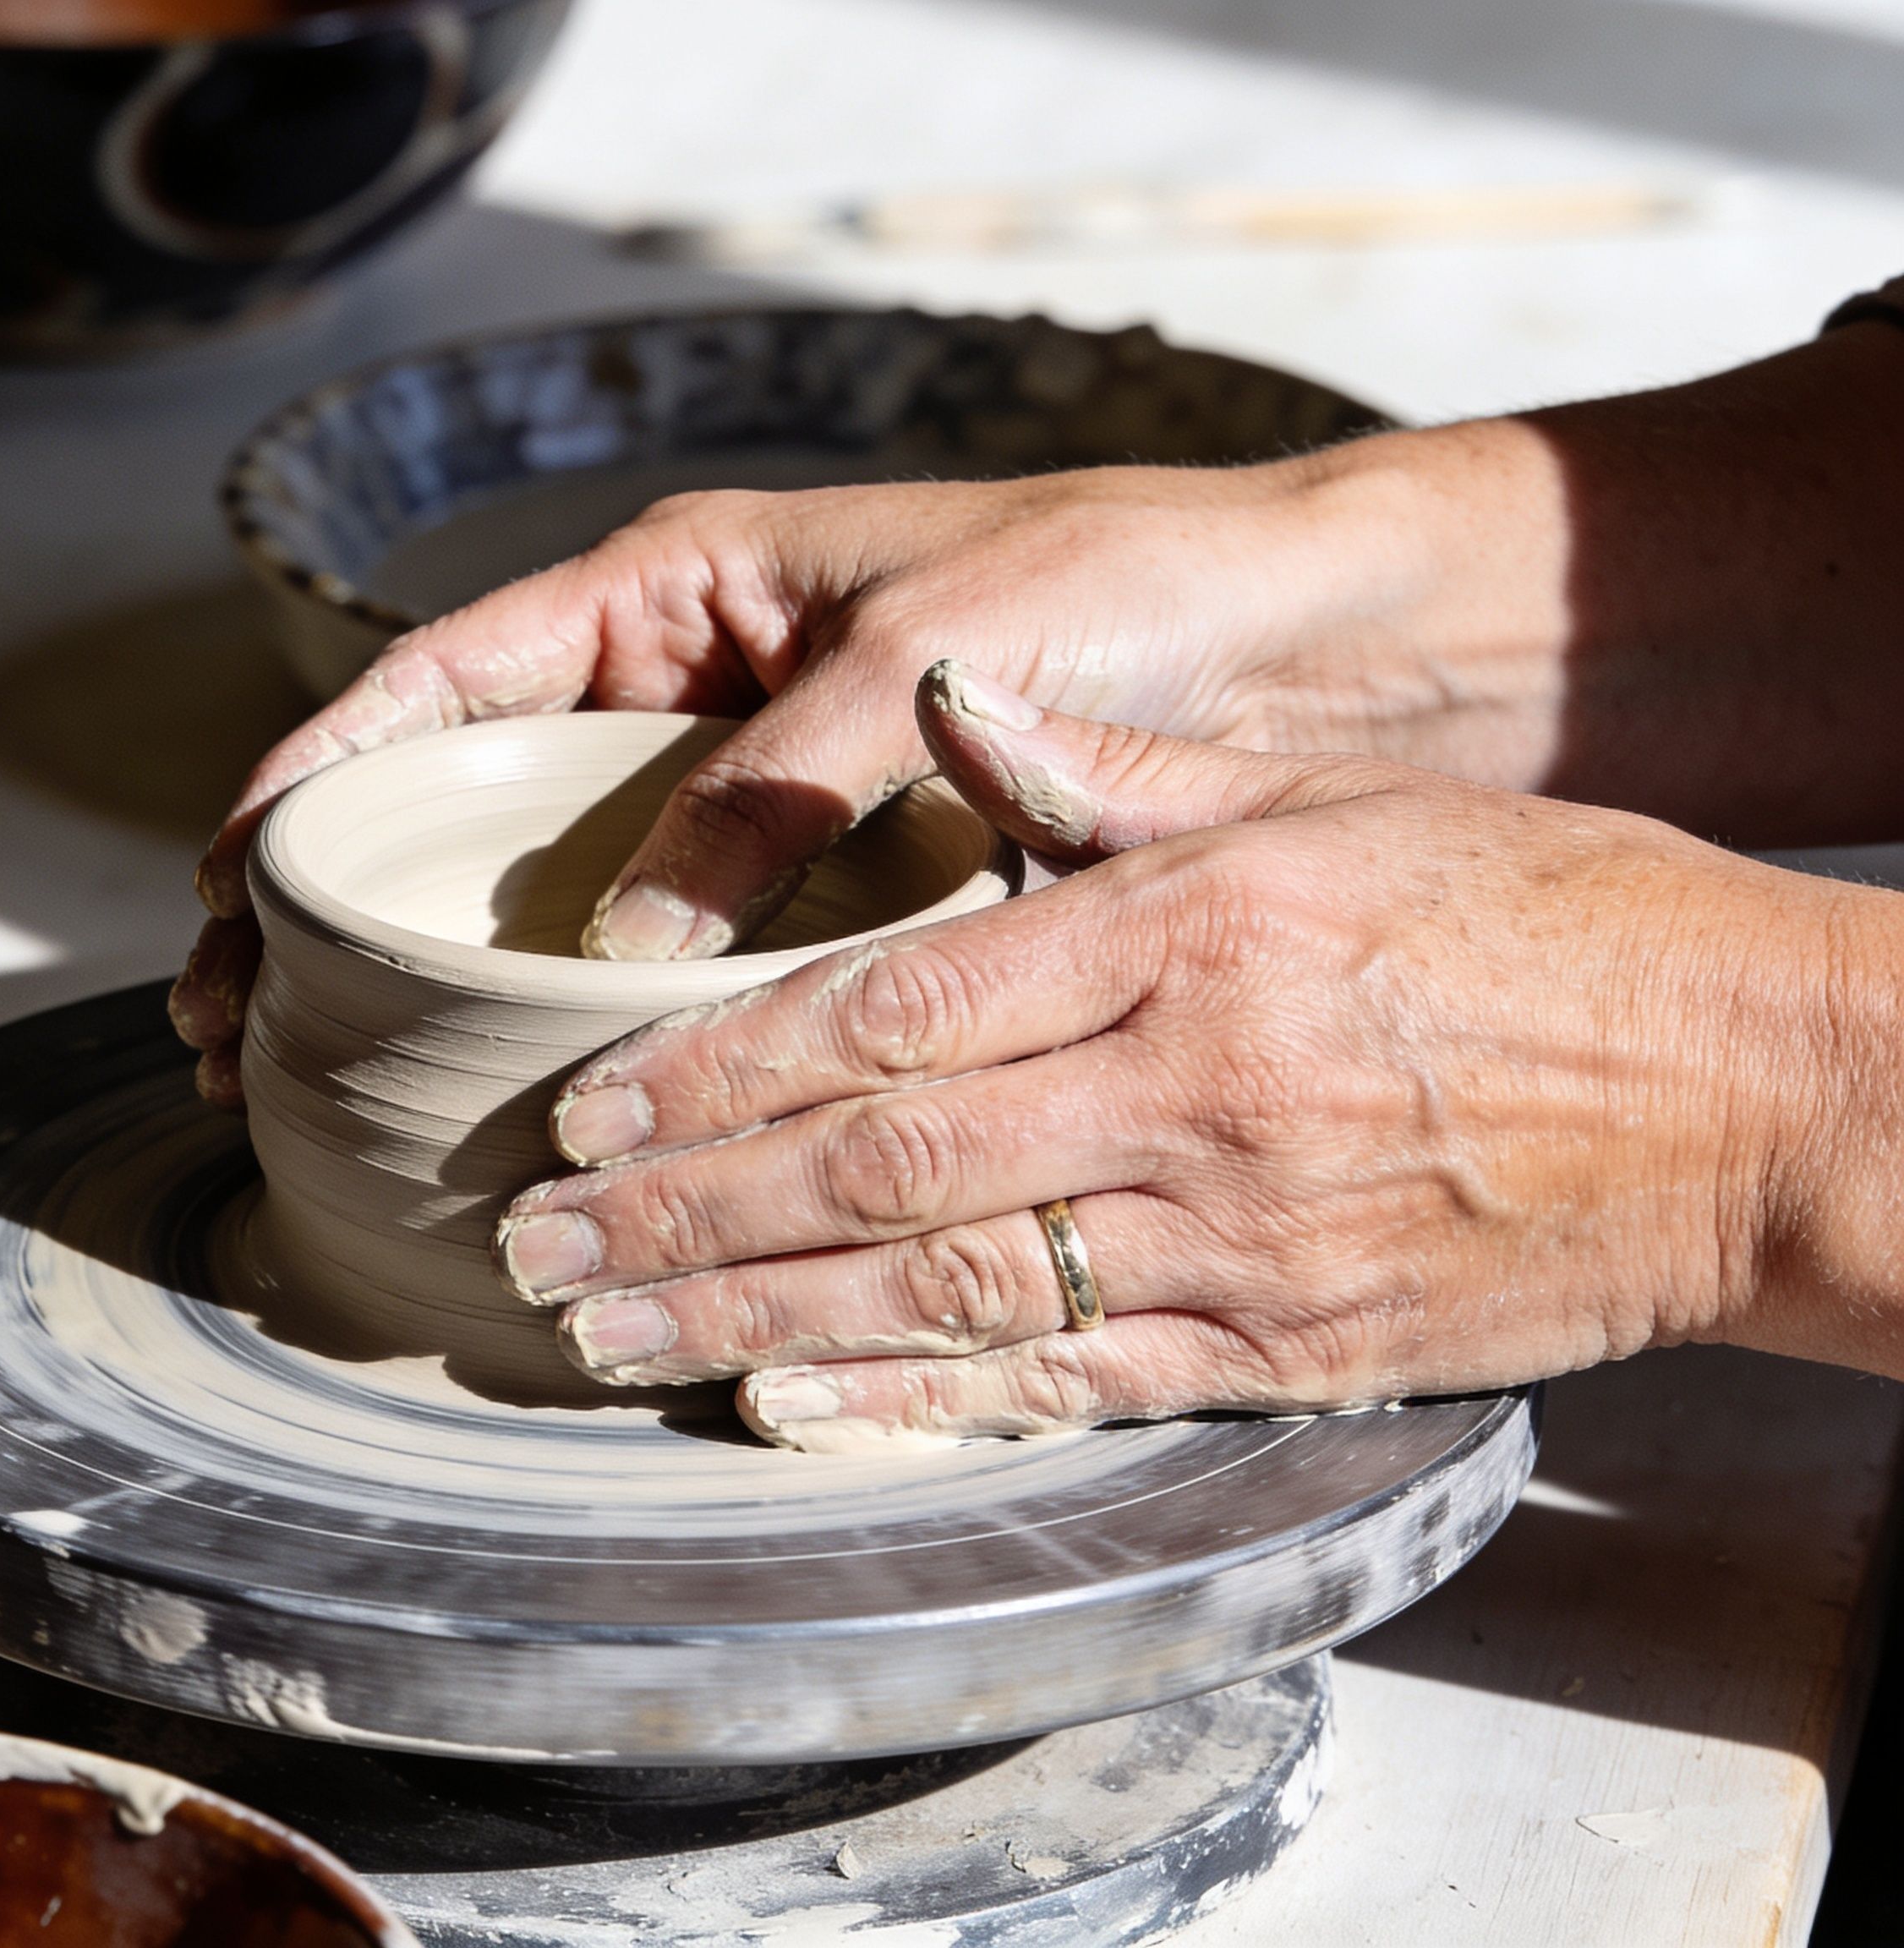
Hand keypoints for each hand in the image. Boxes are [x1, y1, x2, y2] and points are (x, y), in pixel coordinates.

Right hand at [172, 436, 1575, 1102]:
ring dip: (427, 982)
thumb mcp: (929, 659)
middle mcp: (685, 691)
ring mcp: (740, 796)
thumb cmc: (1130, 587)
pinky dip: (584, 1029)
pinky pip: (663, 962)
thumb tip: (625, 950)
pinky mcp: (813, 889)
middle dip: (327, 904)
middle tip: (222, 1021)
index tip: (223, 878)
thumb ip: (771, 788)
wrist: (1321, 639)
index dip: (315, 776)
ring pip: (536, 894)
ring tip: (319, 1085)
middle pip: (452, 802)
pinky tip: (528, 1110)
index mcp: (678, 587)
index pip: (442, 678)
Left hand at [495, 662, 1880, 1450]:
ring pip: (941, 1291)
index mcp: (1190, 932)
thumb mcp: (1337, 802)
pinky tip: (789, 1409)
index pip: (893, 1006)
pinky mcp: (1290, 1348)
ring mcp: (1240, 1238)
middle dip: (681, 1209)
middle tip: (535, 1239)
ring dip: (750, 1320)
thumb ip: (1121, 772)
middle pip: (876, 1164)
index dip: (716, 1064)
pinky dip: (914, 1405)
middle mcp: (1193, 1092)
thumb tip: (957, 704)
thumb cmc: (1562, 919)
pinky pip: (1069, 1385)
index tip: (588, 1097)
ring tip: (605, 1336)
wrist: (1774, 1095)